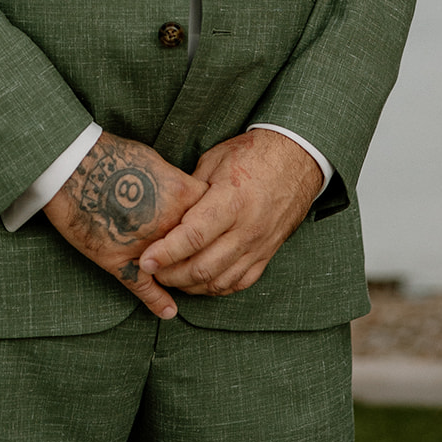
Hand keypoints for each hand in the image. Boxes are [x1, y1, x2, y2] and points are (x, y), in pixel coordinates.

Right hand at [44, 132, 207, 319]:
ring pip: (177, 270)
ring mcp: (147, 247)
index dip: (213, 219)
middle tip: (201, 253)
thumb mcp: (153, 160)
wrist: (73, 167)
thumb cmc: (111, 155)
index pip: (213, 213)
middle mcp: (170, 225)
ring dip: (181, 273)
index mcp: (181, 196)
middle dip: (202, 251)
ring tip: (184, 275)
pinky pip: (146, 288)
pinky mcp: (122, 262)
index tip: (210, 221)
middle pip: (200, 246)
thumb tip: (186, 193)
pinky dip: (157, 302)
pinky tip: (168, 311)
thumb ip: (175, 182)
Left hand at [137, 130, 322, 296]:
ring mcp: (259, 246)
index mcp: (232, 201)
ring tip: (169, 277)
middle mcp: (247, 229)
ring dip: (190, 285)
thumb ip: (191, 190)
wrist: (296, 160)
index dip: (166, 252)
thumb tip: (165, 211)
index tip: (145, 260)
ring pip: (219, 281)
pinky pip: (238, 282)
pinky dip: (214, 287)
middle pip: (203, 266)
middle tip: (151, 270)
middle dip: (171, 274)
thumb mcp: (215, 160)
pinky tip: (198, 280)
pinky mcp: (267, 254)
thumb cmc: (252, 154)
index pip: (194, 236)